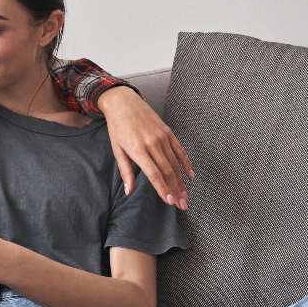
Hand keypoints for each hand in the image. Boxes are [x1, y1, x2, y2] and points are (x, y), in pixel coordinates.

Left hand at [99, 86, 194, 209]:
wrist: (123, 102)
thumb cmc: (118, 127)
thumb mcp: (117, 149)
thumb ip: (125, 171)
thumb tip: (129, 191)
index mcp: (138, 150)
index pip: (154, 174)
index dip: (163, 189)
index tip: (169, 201)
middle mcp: (152, 144)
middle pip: (168, 171)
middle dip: (176, 189)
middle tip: (182, 204)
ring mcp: (162, 137)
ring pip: (175, 163)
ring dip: (181, 181)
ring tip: (186, 195)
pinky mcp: (168, 132)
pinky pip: (180, 150)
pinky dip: (186, 163)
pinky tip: (190, 175)